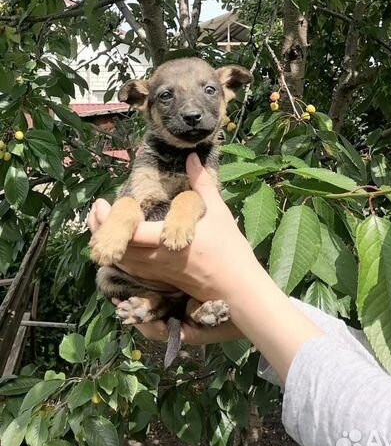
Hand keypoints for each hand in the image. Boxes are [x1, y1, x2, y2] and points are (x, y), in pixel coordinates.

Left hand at [89, 153, 322, 380]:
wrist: (239, 289)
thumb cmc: (231, 251)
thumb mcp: (218, 213)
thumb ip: (202, 184)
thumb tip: (190, 157)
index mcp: (169, 242)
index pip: (129, 233)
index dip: (109, 221)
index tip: (101, 203)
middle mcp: (158, 261)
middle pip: (117, 250)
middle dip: (100, 232)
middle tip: (96, 211)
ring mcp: (159, 274)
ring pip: (123, 263)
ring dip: (109, 245)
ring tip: (103, 226)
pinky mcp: (163, 281)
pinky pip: (133, 271)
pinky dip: (122, 258)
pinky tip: (124, 246)